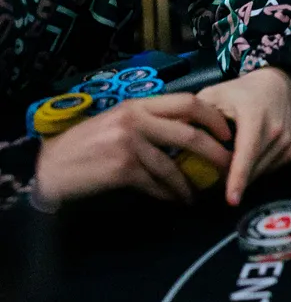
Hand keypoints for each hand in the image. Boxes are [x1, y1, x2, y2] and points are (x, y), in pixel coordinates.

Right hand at [33, 94, 232, 210]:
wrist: (51, 167)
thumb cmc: (85, 144)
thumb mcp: (118, 121)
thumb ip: (149, 121)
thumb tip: (187, 131)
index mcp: (138, 104)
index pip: (188, 102)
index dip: (213, 117)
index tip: (227, 132)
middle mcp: (136, 120)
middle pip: (190, 134)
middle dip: (215, 151)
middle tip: (228, 165)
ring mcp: (130, 144)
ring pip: (173, 165)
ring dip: (189, 183)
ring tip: (197, 193)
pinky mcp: (122, 169)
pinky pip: (156, 184)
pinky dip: (169, 194)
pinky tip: (176, 199)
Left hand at [196, 66, 290, 206]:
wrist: (279, 85)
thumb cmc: (241, 92)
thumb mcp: (214, 95)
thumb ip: (194, 116)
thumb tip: (172, 137)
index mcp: (255, 116)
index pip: (247, 151)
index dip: (238, 176)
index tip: (231, 199)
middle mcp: (276, 131)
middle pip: (251, 168)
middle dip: (230, 180)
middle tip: (209, 184)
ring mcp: (287, 142)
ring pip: (260, 173)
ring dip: (242, 177)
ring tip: (226, 170)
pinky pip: (269, 170)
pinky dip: (255, 171)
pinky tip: (246, 161)